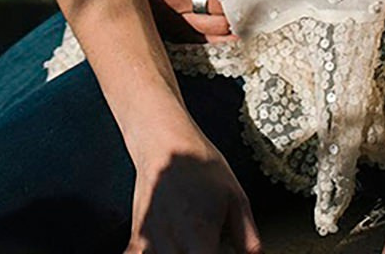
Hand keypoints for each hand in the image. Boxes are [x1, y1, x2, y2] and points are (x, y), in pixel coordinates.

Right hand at [128, 136, 262, 253]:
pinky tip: (171, 244)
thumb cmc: (200, 166)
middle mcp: (171, 244)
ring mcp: (149, 242)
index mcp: (198, 237)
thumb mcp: (236, 198)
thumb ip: (248, 239)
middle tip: (207, 244)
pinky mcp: (136, 238)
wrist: (164, 141)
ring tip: (191, 241)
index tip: (221, 249)